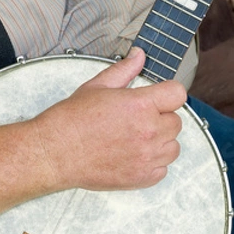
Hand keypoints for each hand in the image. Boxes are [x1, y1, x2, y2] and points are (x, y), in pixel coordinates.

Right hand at [33, 48, 186, 191]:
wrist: (55, 152)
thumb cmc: (71, 121)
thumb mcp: (97, 87)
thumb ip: (124, 70)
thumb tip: (138, 56)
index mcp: (140, 105)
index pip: (178, 94)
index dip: (167, 94)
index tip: (159, 98)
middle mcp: (149, 131)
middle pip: (176, 121)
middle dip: (160, 118)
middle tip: (138, 120)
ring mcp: (147, 156)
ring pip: (173, 146)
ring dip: (160, 142)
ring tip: (136, 138)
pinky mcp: (142, 177)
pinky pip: (163, 169)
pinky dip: (152, 164)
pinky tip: (134, 155)